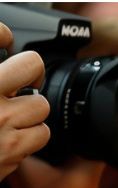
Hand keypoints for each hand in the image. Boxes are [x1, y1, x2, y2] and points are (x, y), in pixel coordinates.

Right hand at [0, 23, 49, 181]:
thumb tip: (4, 62)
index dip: (2, 34)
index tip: (4, 38)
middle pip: (30, 65)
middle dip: (29, 74)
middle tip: (21, 83)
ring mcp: (0, 121)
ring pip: (39, 105)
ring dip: (30, 113)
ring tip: (10, 119)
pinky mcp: (11, 148)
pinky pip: (39, 135)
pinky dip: (30, 139)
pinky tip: (12, 140)